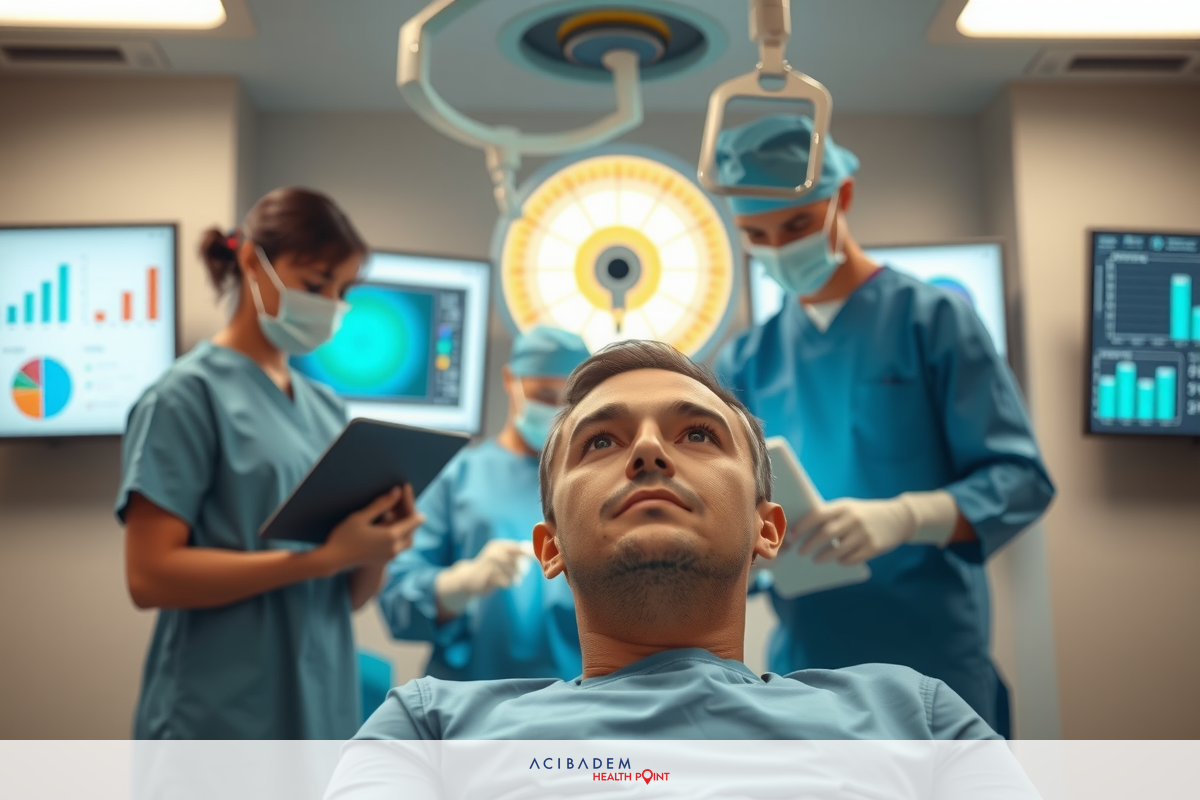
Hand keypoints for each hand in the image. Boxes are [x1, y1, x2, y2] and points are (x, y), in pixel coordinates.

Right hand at [322, 485, 424, 572]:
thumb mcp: (361, 517)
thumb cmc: (344, 537)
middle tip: (400, 498)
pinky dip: (398, 534)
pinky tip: (388, 523)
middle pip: (413, 529)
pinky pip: (399, 545)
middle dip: (409, 514)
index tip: (405, 488)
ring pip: (407, 538)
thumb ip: (381, 505)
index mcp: (391, 536)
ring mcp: (391, 556)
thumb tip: (397, 491)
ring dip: (405, 525)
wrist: (333, 560)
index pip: (414, 520)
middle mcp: (395, 548)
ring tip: (395, 510)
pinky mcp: (385, 560)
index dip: (410, 502)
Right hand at [434, 539, 532, 614]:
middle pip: (513, 558)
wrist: (470, 578)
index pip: (516, 547)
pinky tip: (506, 583)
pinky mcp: (485, 576)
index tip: (536, 559)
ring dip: (514, 576)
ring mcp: (488, 564)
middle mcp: (493, 552)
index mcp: (498, 545)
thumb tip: (533, 550)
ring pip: (509, 569)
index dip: (528, 553)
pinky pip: (503, 580)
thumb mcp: (501, 557)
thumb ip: (516, 554)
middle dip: (520, 567)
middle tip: (521, 573)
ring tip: (514, 579)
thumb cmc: (491, 568)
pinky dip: (507, 582)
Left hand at [793, 491, 959, 565]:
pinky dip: (843, 561)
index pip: (818, 515)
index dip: (802, 526)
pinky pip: (853, 558)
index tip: (792, 535)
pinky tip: (838, 561)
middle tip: (800, 552)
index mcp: (843, 507)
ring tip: (816, 560)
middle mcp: (853, 519)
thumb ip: (830, 515)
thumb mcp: (849, 507)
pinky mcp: (874, 547)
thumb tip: (803, 530)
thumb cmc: (864, 513)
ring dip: (824, 556)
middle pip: (826, 534)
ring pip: (838, 549)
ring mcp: (864, 534)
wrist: (898, 518)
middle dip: (810, 544)